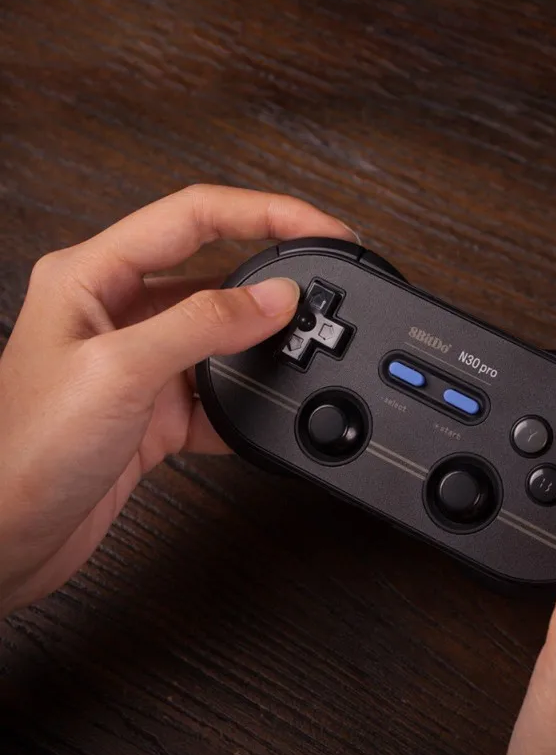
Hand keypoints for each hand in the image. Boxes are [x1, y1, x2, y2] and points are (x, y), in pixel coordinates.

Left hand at [0, 184, 356, 616]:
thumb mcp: (119, 371)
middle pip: (215, 269)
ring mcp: (141, 361)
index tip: (320, 228)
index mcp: (94, 275)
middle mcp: (119, 311)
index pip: (196, 216)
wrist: (6, 541)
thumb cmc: (25, 451)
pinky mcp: (156, 408)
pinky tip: (267, 414)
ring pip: (222, 334)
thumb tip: (275, 297)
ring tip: (307, 345)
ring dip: (264, 342)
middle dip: (273, 275)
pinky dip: (248, 403)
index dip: (266, 212)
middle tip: (326, 284)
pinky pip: (219, 392)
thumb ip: (203, 325)